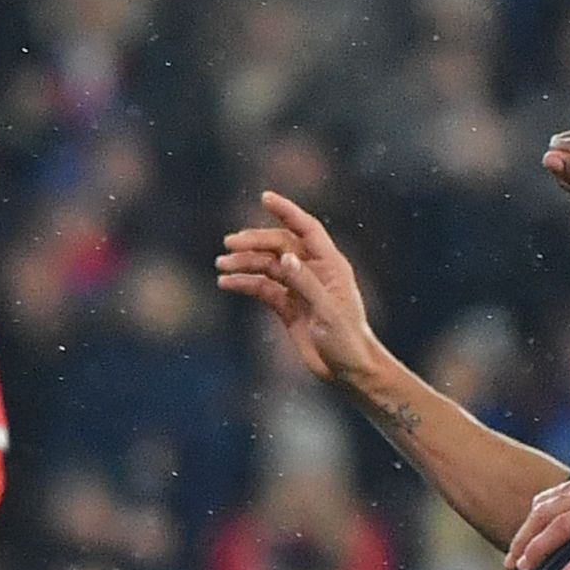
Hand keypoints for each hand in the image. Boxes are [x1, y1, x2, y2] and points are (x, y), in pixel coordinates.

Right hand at [215, 192, 385, 389]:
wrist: (348, 372)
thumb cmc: (347, 340)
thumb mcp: (327, 312)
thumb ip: (305, 283)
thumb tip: (284, 257)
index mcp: (330, 265)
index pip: (306, 229)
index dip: (287, 211)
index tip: (265, 197)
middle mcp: (313, 271)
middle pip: (279, 246)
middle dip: (254, 242)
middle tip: (229, 244)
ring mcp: (299, 288)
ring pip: (267, 266)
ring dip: (244, 263)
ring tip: (221, 265)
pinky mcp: (288, 307)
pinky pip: (263, 289)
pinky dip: (245, 284)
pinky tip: (226, 284)